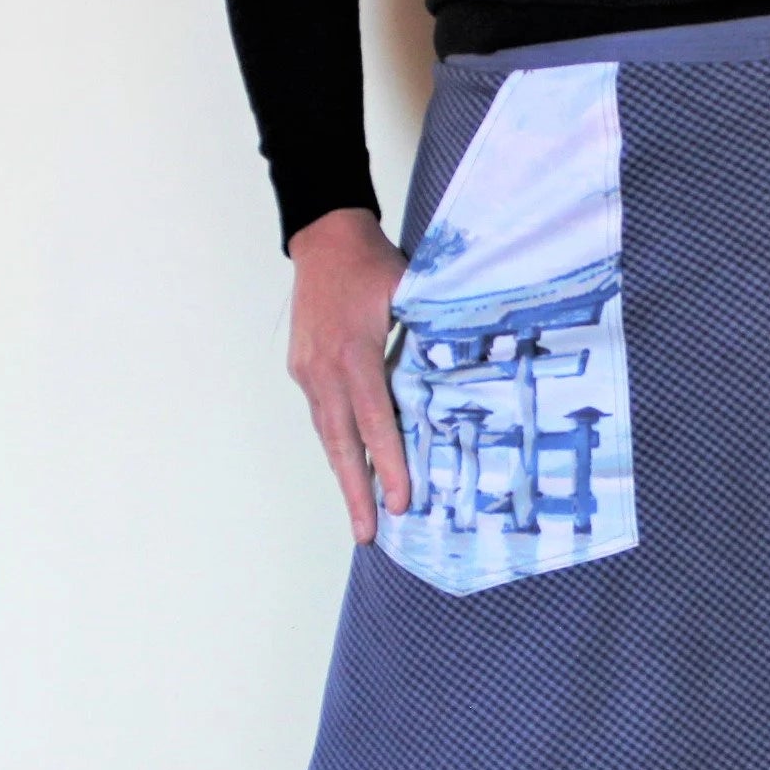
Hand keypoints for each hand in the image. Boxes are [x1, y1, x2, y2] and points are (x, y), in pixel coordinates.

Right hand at [286, 207, 412, 544]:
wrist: (323, 235)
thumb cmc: (373, 263)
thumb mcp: (411, 292)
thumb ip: (435, 334)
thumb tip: (466, 376)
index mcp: (354, 353)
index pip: (375, 421)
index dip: (390, 464)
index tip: (402, 502)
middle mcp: (324, 369)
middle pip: (341, 443)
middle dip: (357, 492)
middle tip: (369, 534)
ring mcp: (308, 371)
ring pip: (328, 435)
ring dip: (345, 477)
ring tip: (360, 515)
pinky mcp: (302, 368)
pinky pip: (323, 416)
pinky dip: (338, 447)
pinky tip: (351, 469)